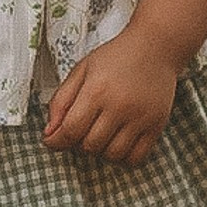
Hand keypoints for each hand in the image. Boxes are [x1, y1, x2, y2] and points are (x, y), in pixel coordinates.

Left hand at [42, 22, 180, 163]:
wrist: (154, 47)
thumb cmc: (116, 57)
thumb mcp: (81, 70)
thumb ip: (61, 100)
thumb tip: (49, 132)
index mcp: (97, 90)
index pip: (71, 130)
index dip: (57, 141)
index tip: (52, 141)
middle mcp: (119, 106)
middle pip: (90, 145)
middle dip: (79, 142)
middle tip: (81, 130)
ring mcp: (140, 118)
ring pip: (112, 155)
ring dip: (101, 151)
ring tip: (100, 134)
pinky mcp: (156, 126)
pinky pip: (136, 158)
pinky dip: (123, 157)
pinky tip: (118, 142)